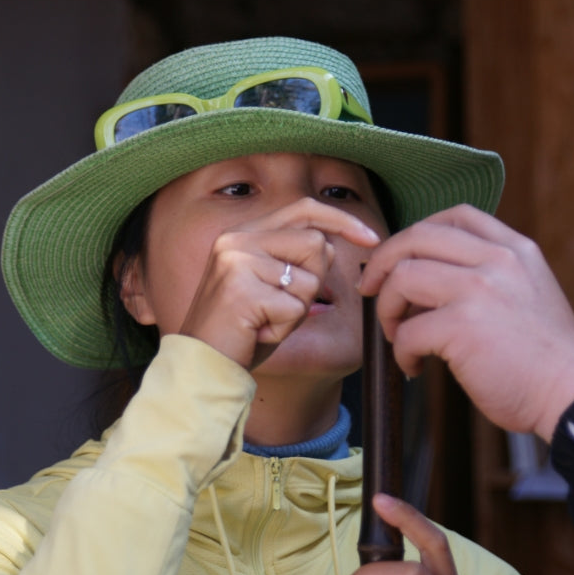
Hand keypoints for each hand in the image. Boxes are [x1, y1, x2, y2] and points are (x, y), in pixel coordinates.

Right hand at [176, 197, 380, 369]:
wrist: (202, 366)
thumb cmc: (241, 330)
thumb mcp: (270, 286)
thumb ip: (295, 259)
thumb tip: (333, 242)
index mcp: (243, 233)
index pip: (304, 209)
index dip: (341, 220)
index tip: (371, 237)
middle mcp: (237, 240)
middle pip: (315, 243)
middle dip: (314, 281)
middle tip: (279, 307)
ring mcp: (236, 263)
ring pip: (309, 280)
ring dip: (297, 309)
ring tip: (264, 321)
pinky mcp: (241, 291)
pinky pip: (295, 309)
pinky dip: (284, 329)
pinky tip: (257, 333)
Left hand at [358, 204, 573, 440]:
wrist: (572, 394)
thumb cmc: (545, 357)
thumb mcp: (529, 291)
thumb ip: (490, 273)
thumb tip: (426, 279)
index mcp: (515, 249)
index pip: (455, 215)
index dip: (416, 233)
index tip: (399, 258)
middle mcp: (497, 260)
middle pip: (417, 237)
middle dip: (383, 262)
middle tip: (371, 289)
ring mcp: (479, 289)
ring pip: (402, 278)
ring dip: (387, 309)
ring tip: (397, 336)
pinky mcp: (462, 326)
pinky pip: (407, 331)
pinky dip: (401, 352)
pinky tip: (415, 367)